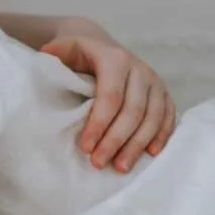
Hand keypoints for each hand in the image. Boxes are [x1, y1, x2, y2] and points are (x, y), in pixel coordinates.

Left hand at [42, 28, 176, 171]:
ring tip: (120, 167)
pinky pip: (168, 118)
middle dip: (116, 140)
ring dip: (137, 145)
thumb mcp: (64, 48)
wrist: (103, 47)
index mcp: (115, 59)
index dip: (99, 124)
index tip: (84, 147)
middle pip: (133, 111)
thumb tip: (46, 56)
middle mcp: (140, 70)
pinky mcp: (164, 94)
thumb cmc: (79, 54)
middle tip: (98, 162)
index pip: (110, 97)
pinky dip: (161, 137)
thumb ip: (55, 53)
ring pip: (153, 118)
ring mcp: (156, 82)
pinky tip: (150, 154)